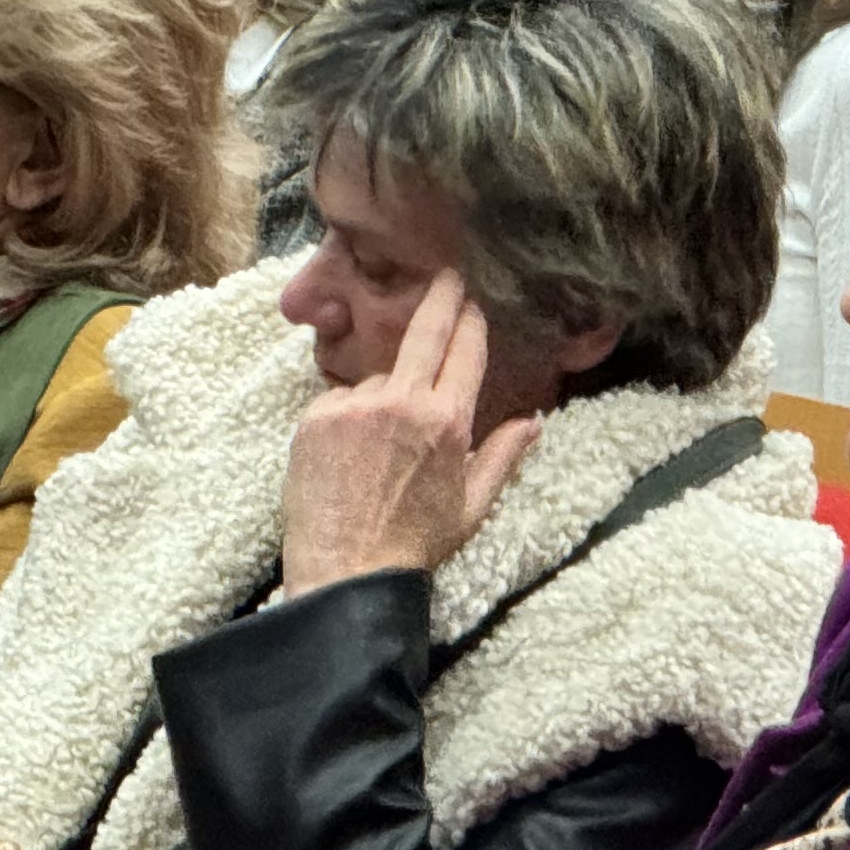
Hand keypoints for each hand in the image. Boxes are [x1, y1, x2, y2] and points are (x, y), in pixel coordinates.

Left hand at [280, 270, 537, 596]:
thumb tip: (534, 421)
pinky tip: (347, 456)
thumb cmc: (413, 546)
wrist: (343, 575)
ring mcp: (354, 406)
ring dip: (384, 397)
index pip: (466, 349)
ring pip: (378, 380)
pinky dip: (346, 417)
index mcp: (447, 421)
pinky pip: (339, 401)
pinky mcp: (315, 417)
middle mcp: (402, 402)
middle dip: (441, 296)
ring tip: (376, 450)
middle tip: (448, 274)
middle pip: (426, 331)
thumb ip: (504, 456)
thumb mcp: (473, 507)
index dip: (473, 317)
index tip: (474, 295)